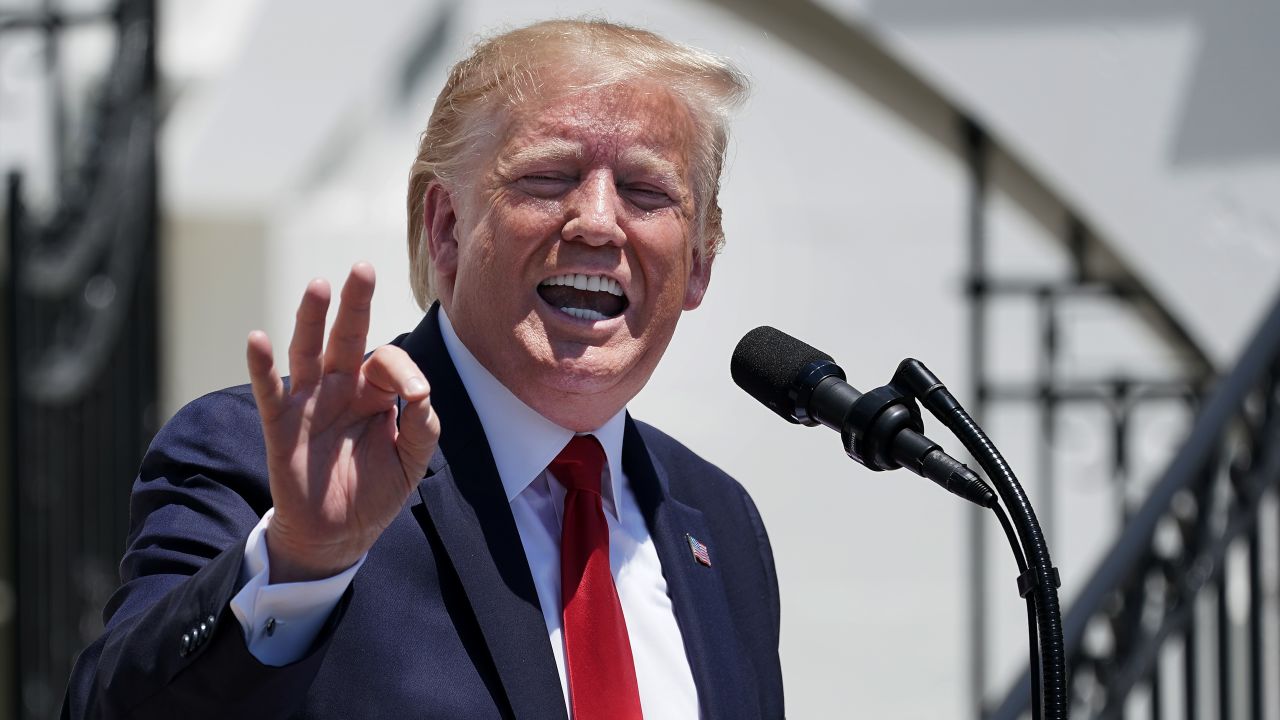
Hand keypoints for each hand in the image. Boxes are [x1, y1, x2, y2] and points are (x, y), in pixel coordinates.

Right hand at [246, 263, 439, 582]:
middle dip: (355, 303)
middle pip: (347, 336)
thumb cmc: (376, 491)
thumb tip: (423, 393)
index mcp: (375, 391)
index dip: (404, 371)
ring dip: (311, 318)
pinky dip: (261, 365)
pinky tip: (257, 338)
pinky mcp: (281, 424)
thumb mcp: (412, 461)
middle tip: (363, 268)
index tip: (417, 394)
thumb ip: (423, 427)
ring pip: (308, 351)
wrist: (339, 533)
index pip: (388, 361)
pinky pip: (269, 390)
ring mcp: (309, 402)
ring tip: (319, 285)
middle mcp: (341, 387)